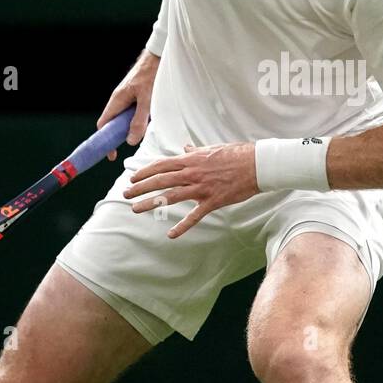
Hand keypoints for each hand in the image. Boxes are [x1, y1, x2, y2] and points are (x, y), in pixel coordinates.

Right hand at [97, 50, 158, 160]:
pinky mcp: (136, 96)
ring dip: (132, 128)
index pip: (103, 125)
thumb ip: (139, 121)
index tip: (111, 155)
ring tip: (142, 135)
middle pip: (114, 123)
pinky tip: (149, 122)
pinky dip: (139, 120)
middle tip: (127, 148)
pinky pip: (134, 112)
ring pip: (125, 118)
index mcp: (117, 100)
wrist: (158, 57)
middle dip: (119, 137)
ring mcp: (127, 98)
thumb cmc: (151, 75)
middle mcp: (119, 100)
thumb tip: (130, 141)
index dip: (105, 141)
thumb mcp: (147, 100)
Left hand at [123, 141, 258, 237]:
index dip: (144, 172)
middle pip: (160, 181)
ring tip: (136, 209)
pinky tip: (171, 234)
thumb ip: (196, 151)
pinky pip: (194, 216)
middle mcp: (192, 173)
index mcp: (191, 160)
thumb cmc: (236, 154)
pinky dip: (182, 226)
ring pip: (171, 197)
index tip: (133, 178)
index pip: (161, 165)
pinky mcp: (213, 201)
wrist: (257, 165)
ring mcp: (202, 188)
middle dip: (140, 188)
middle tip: (126, 195)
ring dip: (151, 203)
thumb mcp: (212, 149)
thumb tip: (185, 148)